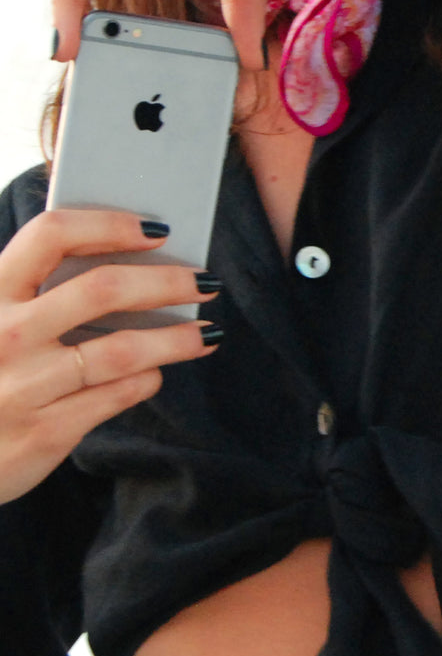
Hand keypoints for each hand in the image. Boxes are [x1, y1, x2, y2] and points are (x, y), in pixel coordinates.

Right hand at [0, 209, 220, 504]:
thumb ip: (39, 292)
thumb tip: (132, 258)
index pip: (52, 235)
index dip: (109, 225)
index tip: (157, 229)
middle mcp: (4, 335)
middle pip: (103, 289)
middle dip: (167, 282)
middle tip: (205, 282)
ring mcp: (24, 386)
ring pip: (123, 350)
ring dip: (176, 338)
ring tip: (208, 332)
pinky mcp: (44, 431)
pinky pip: (117, 394)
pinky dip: (147, 379)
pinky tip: (157, 372)